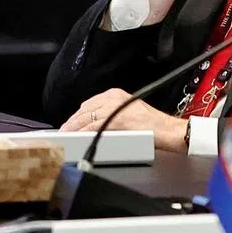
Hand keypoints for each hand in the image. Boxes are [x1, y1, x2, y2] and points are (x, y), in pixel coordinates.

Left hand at [61, 88, 186, 151]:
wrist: (167, 130)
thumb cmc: (152, 125)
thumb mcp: (128, 111)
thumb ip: (111, 113)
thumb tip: (94, 122)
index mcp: (115, 94)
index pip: (89, 104)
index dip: (77, 115)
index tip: (70, 123)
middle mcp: (113, 98)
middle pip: (85, 109)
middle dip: (72, 122)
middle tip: (64, 131)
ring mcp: (114, 108)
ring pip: (86, 117)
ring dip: (74, 128)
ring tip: (66, 136)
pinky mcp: (115, 120)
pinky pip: (93, 126)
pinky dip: (83, 132)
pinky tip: (77, 138)